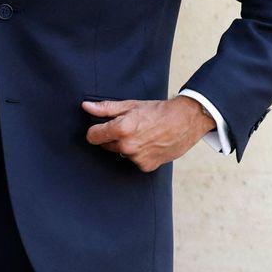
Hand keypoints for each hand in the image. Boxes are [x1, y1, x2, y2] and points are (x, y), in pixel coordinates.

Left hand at [84, 95, 215, 171]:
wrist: (186, 120)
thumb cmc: (158, 111)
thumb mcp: (130, 105)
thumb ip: (105, 108)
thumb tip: (86, 107)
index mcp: (121, 129)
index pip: (92, 136)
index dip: (96, 131)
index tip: (102, 127)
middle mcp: (127, 146)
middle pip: (106, 145)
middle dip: (112, 137)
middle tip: (129, 128)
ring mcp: (137, 158)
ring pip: (121, 153)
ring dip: (126, 146)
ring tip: (142, 135)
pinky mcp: (147, 166)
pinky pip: (135, 161)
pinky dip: (139, 154)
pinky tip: (149, 144)